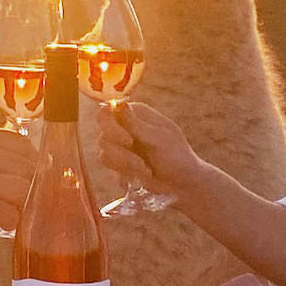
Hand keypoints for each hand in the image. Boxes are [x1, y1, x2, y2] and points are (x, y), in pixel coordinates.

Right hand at [0, 125, 32, 237]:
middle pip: (29, 170)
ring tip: (8, 214)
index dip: (30, 165)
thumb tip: (22, 165)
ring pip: (25, 193)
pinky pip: (11, 216)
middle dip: (28, 188)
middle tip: (19, 202)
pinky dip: (8, 224)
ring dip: (20, 207)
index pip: (24, 146)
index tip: (26, 179)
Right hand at [97, 101, 212, 202]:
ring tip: (146, 170)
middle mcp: (123, 127)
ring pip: (104, 153)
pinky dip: (126, 174)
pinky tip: (142, 176)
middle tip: (140, 162)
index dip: (110, 126)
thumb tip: (118, 102)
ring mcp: (119, 146)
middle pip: (103, 135)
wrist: (182, 183)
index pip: (106, 112)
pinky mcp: (118, 163)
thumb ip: (136, 124)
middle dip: (122, 153)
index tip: (128, 140)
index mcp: (135, 114)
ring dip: (126, 165)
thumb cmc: (176, 156)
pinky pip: (109, 168)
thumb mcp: (159, 138)